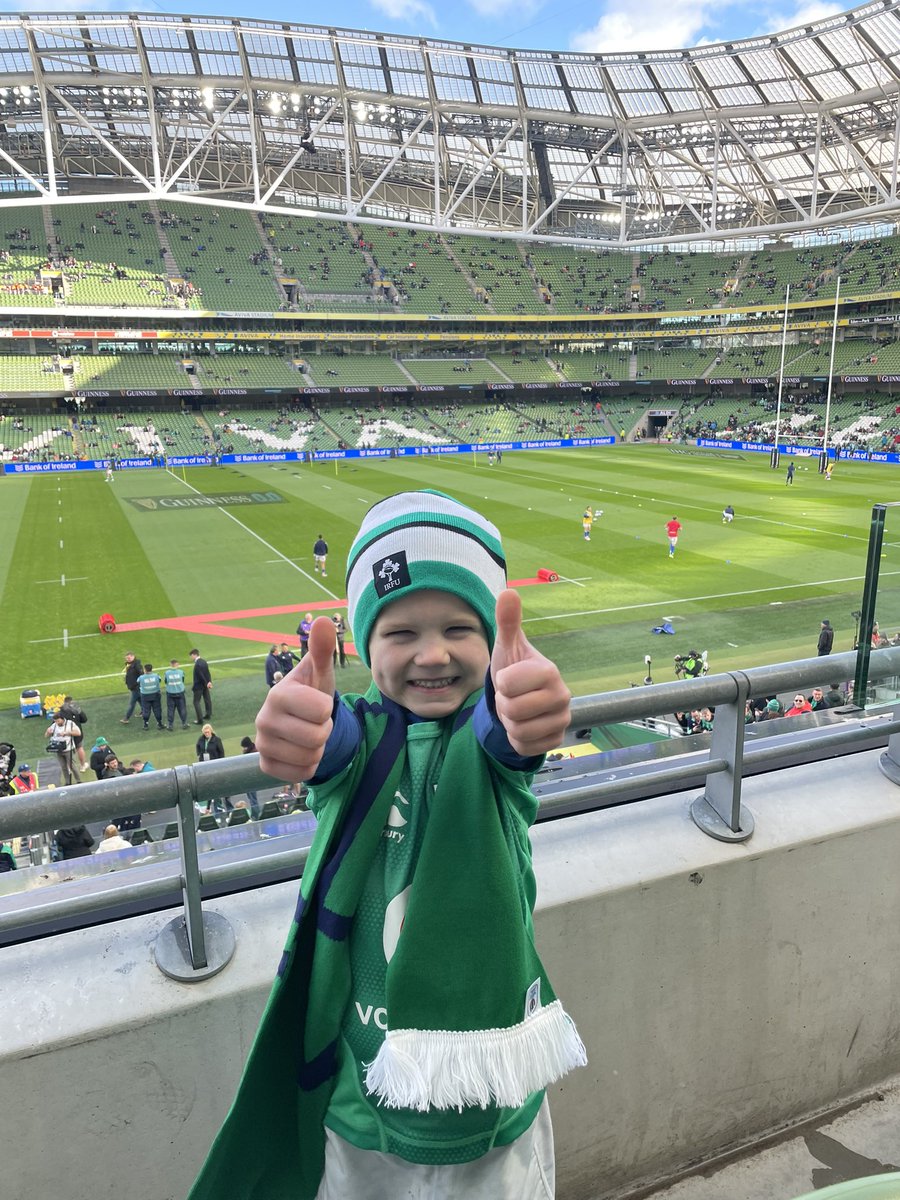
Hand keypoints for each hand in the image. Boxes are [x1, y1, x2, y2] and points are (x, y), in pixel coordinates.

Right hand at [256, 617, 335, 780]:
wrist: (299, 721)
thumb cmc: (311, 693)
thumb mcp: (320, 672)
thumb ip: (322, 649)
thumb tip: (323, 620)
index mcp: (278, 694)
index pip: (322, 710)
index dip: (328, 708)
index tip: (317, 704)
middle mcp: (263, 719)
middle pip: (318, 736)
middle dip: (324, 730)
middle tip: (313, 721)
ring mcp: (261, 744)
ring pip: (311, 757)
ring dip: (317, 748)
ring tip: (307, 734)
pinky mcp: (265, 765)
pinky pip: (301, 774)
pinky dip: (308, 766)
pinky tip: (300, 751)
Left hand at [490, 589, 570, 756]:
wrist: (523, 697)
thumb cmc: (514, 667)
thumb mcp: (507, 645)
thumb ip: (507, 620)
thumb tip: (508, 591)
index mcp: (550, 671)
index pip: (507, 686)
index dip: (501, 683)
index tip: (511, 678)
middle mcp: (563, 696)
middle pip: (512, 711)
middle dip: (504, 705)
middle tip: (513, 696)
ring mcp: (563, 720)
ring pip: (518, 732)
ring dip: (510, 722)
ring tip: (518, 709)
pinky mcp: (556, 740)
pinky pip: (525, 747)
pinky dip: (517, 739)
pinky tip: (524, 724)